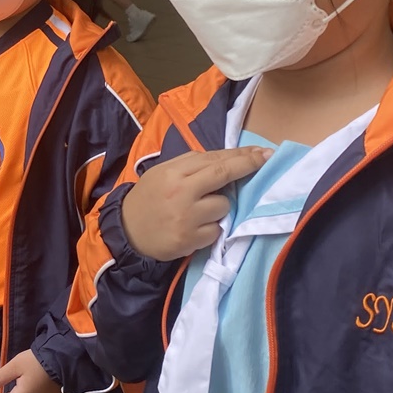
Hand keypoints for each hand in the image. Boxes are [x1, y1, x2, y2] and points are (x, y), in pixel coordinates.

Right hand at [120, 147, 269, 261]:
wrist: (127, 232)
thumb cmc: (149, 199)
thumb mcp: (163, 173)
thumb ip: (191, 165)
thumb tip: (226, 159)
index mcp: (174, 172)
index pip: (214, 159)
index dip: (241, 155)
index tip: (262, 152)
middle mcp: (181, 191)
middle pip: (223, 174)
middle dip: (248, 165)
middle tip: (266, 159)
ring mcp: (186, 216)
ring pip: (224, 205)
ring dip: (220, 207)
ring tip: (200, 211)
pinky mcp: (189, 239)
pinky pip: (217, 230)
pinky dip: (212, 229)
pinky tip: (196, 228)